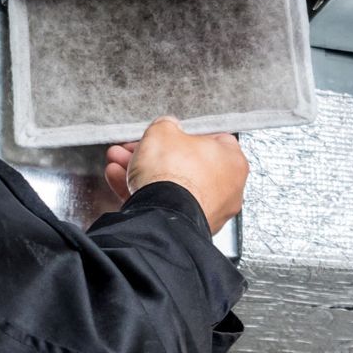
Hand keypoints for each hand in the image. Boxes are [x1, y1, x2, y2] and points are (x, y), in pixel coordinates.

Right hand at [103, 117, 247, 236]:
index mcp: (232, 160)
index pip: (211, 139)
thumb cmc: (174, 174)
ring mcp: (208, 211)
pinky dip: (145, 194)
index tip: (166, 133)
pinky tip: (121, 182)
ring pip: (173, 185)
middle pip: (186, 163)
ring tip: (120, 162)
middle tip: (138, 148)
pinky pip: (165, 205)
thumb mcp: (163, 131)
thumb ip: (166, 126)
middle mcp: (226, 189)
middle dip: (156, 154)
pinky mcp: (188, 227)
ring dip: (145, 172)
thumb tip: (165, 127)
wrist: (162, 216)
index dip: (183, 133)